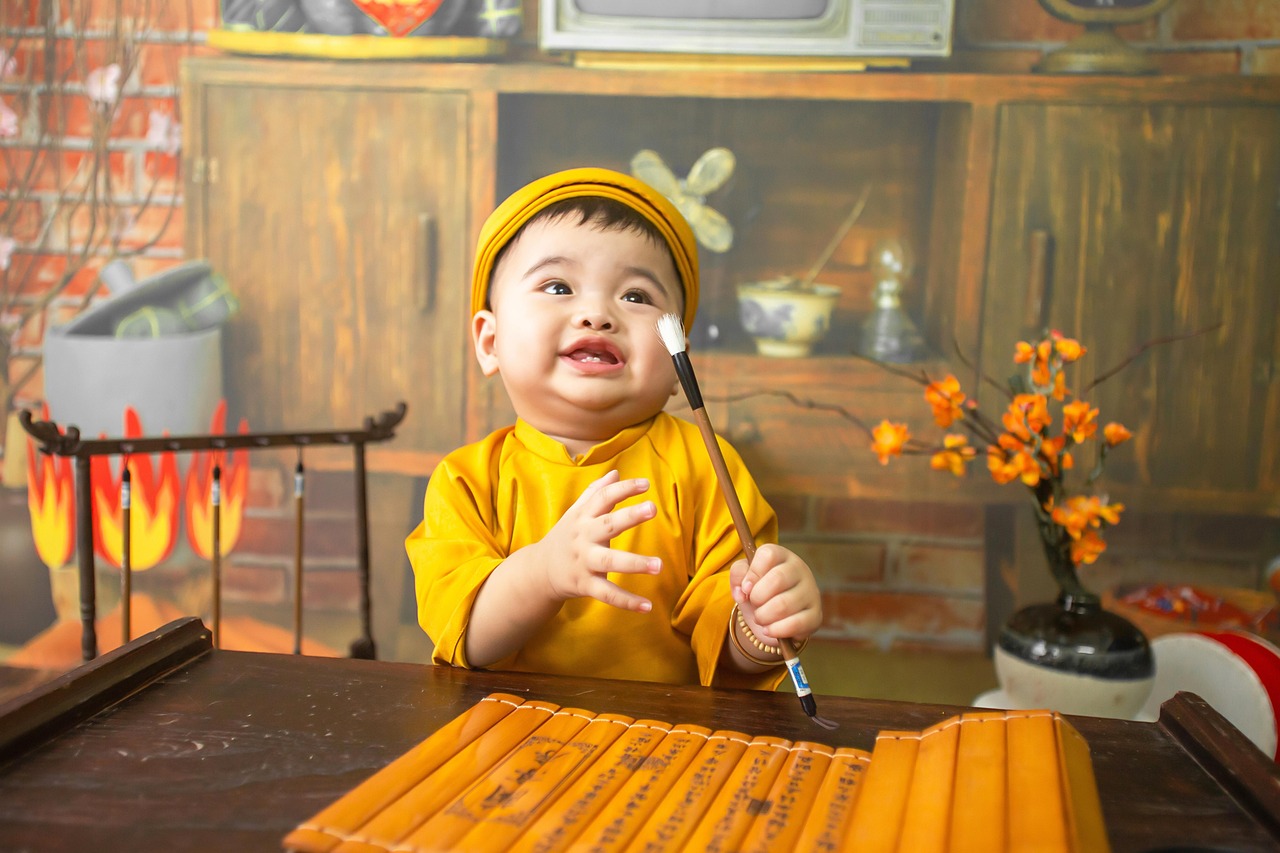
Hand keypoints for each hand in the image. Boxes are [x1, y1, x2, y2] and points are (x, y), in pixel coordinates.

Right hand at [536, 469, 662, 611]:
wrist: (538, 571)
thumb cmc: (565, 537)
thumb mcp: (575, 513)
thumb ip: (595, 493)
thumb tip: (616, 472)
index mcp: (583, 517)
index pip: (603, 498)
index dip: (623, 489)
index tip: (646, 484)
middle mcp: (583, 537)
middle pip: (608, 524)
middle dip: (630, 516)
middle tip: (652, 508)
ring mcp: (584, 561)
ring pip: (610, 561)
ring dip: (635, 563)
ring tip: (659, 565)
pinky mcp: (584, 584)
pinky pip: (607, 593)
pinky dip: (627, 601)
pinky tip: (647, 606)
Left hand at [731, 544, 822, 644]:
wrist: (774, 617)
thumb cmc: (759, 590)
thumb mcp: (744, 578)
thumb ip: (738, 574)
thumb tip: (742, 590)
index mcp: (782, 556)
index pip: (768, 555)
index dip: (753, 573)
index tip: (746, 587)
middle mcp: (800, 570)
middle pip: (777, 579)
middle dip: (757, 597)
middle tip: (754, 604)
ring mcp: (811, 592)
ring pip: (783, 605)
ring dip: (763, 616)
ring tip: (760, 618)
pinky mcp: (816, 615)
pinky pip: (795, 624)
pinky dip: (776, 630)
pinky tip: (769, 629)